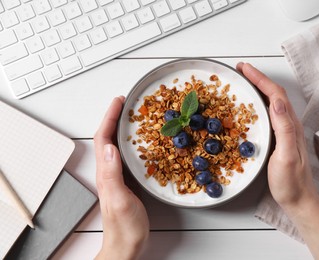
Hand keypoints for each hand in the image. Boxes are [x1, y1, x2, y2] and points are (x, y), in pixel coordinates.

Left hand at [94, 96, 148, 259]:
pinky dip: (132, 143)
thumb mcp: (119, 199)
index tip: (119, 102)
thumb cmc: (124, 227)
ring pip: (117, 145)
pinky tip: (142, 142)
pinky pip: (127, 156)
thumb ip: (113, 174)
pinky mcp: (127, 182)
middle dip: (115, 117)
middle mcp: (109, 172)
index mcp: (106, 173)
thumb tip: (110, 147)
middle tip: (127, 104)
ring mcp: (118, 176)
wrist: (126, 245)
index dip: (109, 118)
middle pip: (108, 137)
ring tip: (133, 117)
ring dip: (122, 128)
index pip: (103, 138)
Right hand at [236, 62, 316, 208]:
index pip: (275, 95)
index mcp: (290, 125)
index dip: (260, 79)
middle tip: (241, 71)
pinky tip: (250, 107)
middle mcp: (289, 124)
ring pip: (272, 102)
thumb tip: (276, 102)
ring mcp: (285, 132)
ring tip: (244, 83)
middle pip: (274, 94)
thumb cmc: (291, 182)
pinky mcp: (279, 139)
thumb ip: (284, 129)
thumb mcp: (287, 156)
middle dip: (258, 79)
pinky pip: (269, 114)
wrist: (299, 200)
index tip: (244, 69)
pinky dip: (258, 103)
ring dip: (258, 89)